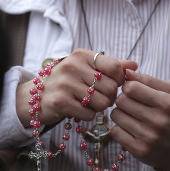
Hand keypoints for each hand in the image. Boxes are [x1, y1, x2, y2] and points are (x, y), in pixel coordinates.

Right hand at [16, 49, 133, 128]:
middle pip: (111, 87)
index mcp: (81, 55)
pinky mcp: (60, 101)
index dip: (118, 80)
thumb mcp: (86, 68)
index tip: (111, 84)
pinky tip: (78, 110)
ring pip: (102, 102)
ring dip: (98, 108)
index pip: (114, 67)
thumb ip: (110, 66)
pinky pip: (89, 114)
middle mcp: (72, 66)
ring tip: (87, 103)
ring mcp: (65, 83)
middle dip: (108, 97)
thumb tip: (134, 65)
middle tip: (97, 97)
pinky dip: (87, 116)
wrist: (35, 97)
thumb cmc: (66, 82)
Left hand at [110, 69, 169, 170]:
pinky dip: (119, 128)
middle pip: (121, 101)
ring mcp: (149, 138)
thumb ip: (147, 79)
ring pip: (115, 115)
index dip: (128, 87)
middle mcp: (158, 121)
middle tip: (131, 104)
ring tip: (131, 116)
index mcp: (167, 103)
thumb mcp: (168, 93)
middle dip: (123, 100)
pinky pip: (115, 131)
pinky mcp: (139, 150)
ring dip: (120, 114)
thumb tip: (126, 71)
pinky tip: (130, 129)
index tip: (132, 91)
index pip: (132, 88)